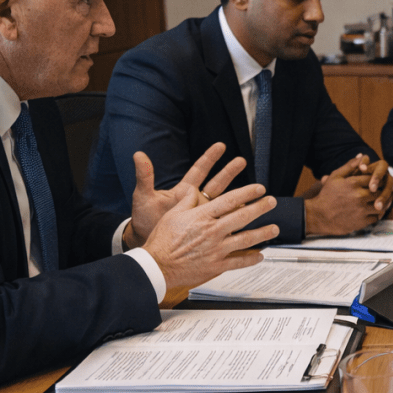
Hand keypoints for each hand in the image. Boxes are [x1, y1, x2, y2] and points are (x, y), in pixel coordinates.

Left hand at [126, 142, 245, 247]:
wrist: (149, 246)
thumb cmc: (144, 220)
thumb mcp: (144, 198)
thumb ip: (144, 177)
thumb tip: (138, 155)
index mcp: (183, 192)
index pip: (199, 171)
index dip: (209, 158)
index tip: (220, 146)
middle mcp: (196, 202)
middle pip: (216, 183)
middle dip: (229, 172)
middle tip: (242, 161)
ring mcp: (203, 216)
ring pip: (224, 203)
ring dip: (238, 196)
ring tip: (254, 190)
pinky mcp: (207, 230)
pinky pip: (224, 224)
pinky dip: (236, 221)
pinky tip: (249, 219)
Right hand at [141, 184, 279, 289]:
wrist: (157, 265)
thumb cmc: (162, 240)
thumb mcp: (172, 214)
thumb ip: (186, 201)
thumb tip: (192, 189)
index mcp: (202, 216)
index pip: (230, 200)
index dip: (247, 193)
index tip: (259, 189)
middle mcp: (213, 231)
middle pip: (242, 216)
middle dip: (260, 208)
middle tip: (272, 202)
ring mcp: (216, 249)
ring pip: (246, 239)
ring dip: (263, 233)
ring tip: (274, 228)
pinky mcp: (216, 265)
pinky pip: (238, 262)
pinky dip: (251, 259)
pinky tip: (260, 256)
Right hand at [304, 155, 390, 235]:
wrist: (320, 216)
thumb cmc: (327, 195)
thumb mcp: (335, 177)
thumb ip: (350, 166)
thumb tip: (363, 156)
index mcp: (354, 183)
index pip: (375, 178)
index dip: (377, 180)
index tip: (377, 182)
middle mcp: (359, 196)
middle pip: (380, 191)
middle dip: (381, 191)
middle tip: (381, 192)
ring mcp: (361, 209)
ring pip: (381, 205)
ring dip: (381, 203)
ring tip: (378, 202)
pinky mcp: (361, 222)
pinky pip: (376, 217)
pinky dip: (376, 215)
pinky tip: (372, 211)